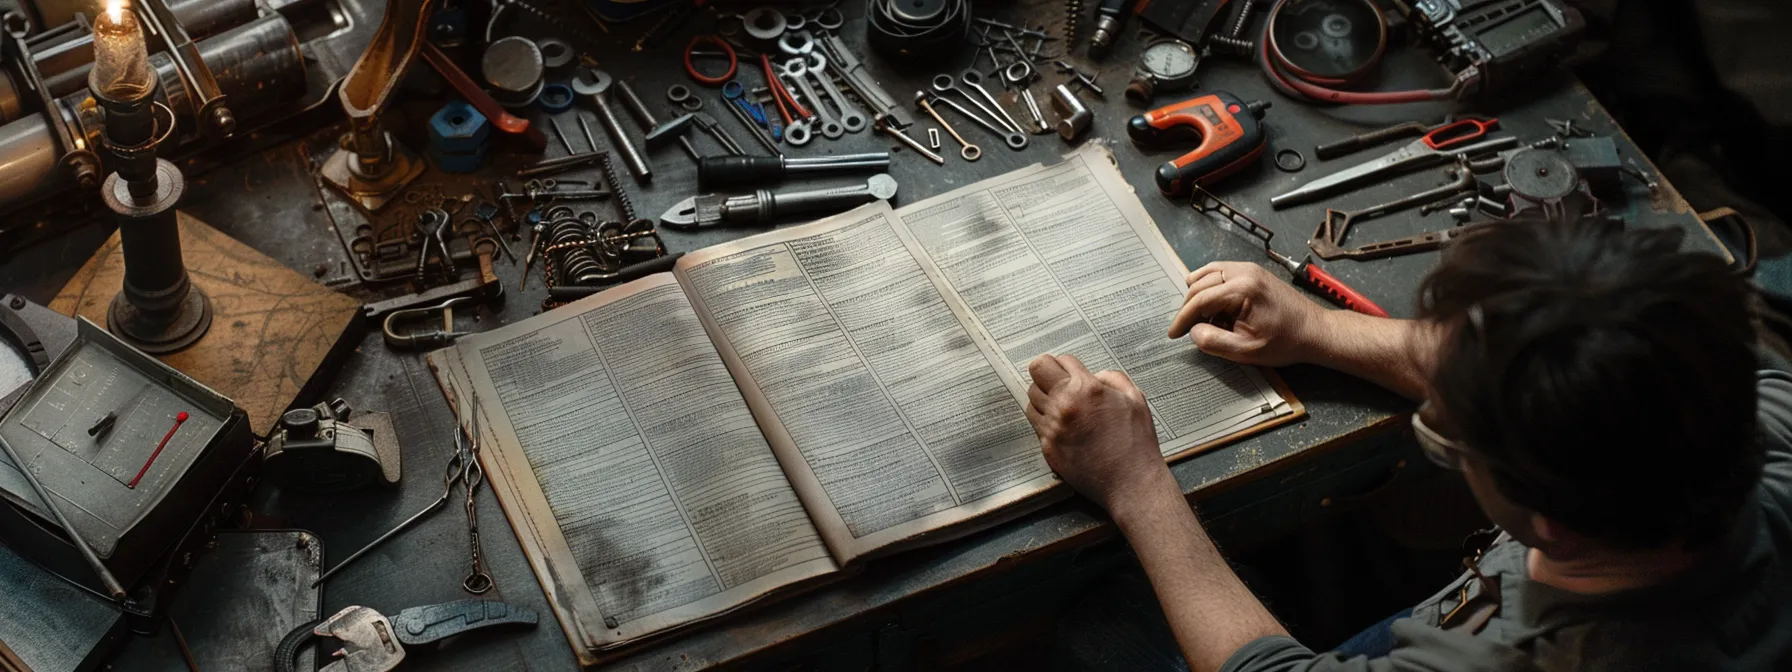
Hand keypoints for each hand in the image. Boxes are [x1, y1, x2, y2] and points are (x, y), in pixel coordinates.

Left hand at [1025, 354, 1173, 514]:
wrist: (1131, 483)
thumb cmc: (1136, 443)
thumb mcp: (1135, 398)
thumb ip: (1112, 378)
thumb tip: (1094, 375)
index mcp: (1085, 389)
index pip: (1054, 360)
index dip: (1064, 365)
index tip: (1071, 372)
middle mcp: (1063, 405)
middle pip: (1035, 375)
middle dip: (1048, 377)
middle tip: (1063, 387)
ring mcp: (1052, 428)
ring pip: (1031, 400)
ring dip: (1044, 399)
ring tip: (1064, 408)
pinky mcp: (1047, 448)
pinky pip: (1036, 424)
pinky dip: (1046, 421)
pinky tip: (1064, 427)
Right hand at [1168, 261, 1328, 366]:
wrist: (1314, 331)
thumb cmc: (1285, 342)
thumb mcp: (1245, 350)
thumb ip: (1213, 341)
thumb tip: (1193, 331)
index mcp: (1242, 288)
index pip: (1200, 299)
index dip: (1182, 318)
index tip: (1173, 334)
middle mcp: (1244, 271)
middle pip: (1200, 284)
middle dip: (1188, 307)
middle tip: (1185, 329)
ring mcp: (1249, 268)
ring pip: (1207, 274)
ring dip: (1198, 295)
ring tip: (1198, 318)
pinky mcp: (1253, 272)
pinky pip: (1220, 272)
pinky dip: (1210, 286)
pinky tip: (1212, 306)